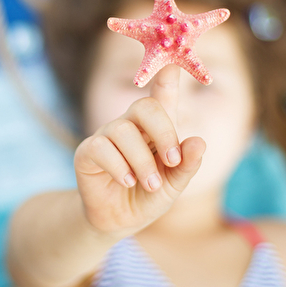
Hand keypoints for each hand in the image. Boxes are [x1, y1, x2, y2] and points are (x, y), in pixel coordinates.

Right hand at [73, 65, 206, 234]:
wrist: (119, 221)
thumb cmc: (148, 196)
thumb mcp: (174, 184)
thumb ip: (186, 165)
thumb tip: (198, 142)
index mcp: (154, 128)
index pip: (161, 97)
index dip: (167, 80)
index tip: (173, 65)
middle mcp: (130, 125)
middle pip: (145, 107)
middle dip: (163, 132)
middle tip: (172, 161)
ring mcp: (106, 136)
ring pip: (123, 130)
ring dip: (142, 161)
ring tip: (149, 185)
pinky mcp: (87, 152)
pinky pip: (101, 147)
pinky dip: (119, 166)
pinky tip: (127, 182)